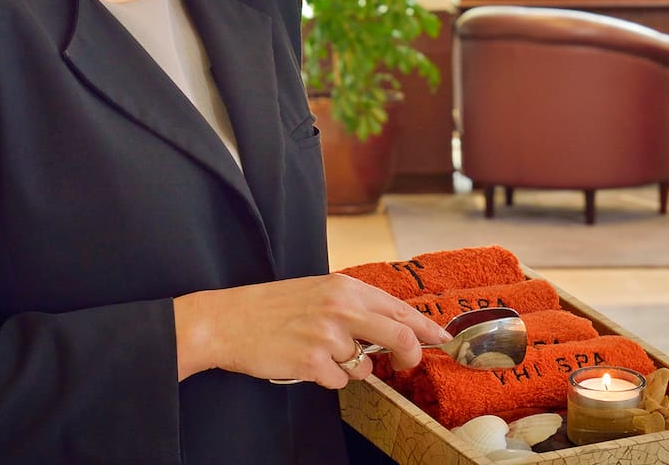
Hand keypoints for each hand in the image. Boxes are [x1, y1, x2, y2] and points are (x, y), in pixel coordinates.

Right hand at [173, 274, 453, 388]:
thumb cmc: (270, 307)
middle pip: (399, 336)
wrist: (227, 320)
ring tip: (319, 352)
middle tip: (407, 363)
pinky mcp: (313, 362)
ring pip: (365, 365)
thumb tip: (390, 326)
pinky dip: (327, 378)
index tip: (441, 337)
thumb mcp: (316, 292)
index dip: (425, 326)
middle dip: (410, 355)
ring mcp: (327, 336)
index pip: (399, 308)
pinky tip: (305, 362)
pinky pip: (340, 381)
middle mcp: (340, 308)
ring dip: (350, 367)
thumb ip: (353, 306)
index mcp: (344, 287)